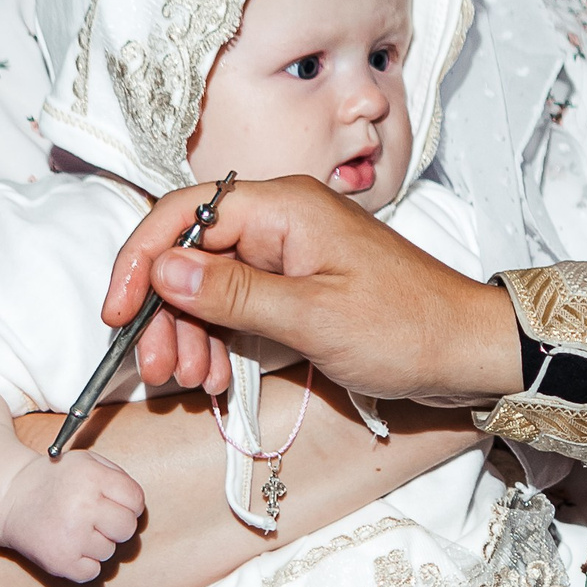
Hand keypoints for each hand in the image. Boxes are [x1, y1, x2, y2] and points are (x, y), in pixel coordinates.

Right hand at [0, 447, 145, 582]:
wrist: (9, 499)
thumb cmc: (55, 480)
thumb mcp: (86, 462)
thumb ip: (117, 477)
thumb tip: (138, 506)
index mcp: (92, 477)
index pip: (136, 500)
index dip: (128, 504)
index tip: (112, 503)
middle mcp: (83, 506)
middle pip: (127, 528)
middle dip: (115, 525)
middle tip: (94, 518)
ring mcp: (71, 536)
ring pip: (110, 552)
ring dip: (96, 544)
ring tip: (73, 529)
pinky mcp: (60, 561)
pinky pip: (93, 572)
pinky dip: (83, 564)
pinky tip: (68, 546)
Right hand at [106, 175, 521, 406]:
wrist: (468, 351)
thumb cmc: (405, 327)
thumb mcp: (312, 316)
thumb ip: (233, 292)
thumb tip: (163, 268)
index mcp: (284, 206)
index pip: (185, 213)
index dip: (141, 259)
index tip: (117, 310)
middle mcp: (281, 221)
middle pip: (190, 253)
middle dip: (163, 311)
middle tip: (158, 367)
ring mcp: (288, 255)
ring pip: (208, 285)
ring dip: (188, 333)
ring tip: (190, 380)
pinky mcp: (296, 288)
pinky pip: (237, 306)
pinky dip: (218, 340)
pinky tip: (216, 375)